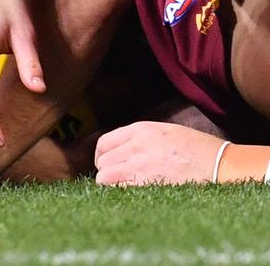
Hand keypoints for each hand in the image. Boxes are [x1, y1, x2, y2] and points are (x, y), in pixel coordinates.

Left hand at [95, 121, 223, 184]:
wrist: (221, 165)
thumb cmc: (198, 149)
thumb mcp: (165, 131)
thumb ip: (140, 138)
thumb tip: (120, 150)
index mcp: (140, 130)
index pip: (104, 143)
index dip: (103, 156)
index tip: (108, 164)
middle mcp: (136, 145)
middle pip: (102, 161)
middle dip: (106, 170)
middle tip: (117, 178)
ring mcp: (139, 165)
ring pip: (104, 177)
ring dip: (109, 183)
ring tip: (122, 187)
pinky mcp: (146, 184)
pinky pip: (117, 190)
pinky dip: (118, 193)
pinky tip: (129, 194)